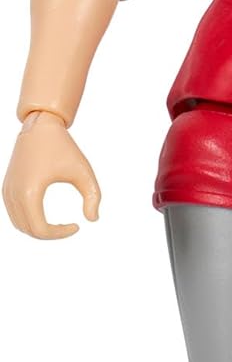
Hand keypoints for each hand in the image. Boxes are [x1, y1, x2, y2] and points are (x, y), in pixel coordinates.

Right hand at [2, 110, 100, 237]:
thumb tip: (93, 220)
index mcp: (30, 192)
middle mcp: (14, 193)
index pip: (40, 230)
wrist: (40, 127)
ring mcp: (7, 190)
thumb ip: (93, 197)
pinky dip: (29, 221)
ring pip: (19, 225)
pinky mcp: (6, 187)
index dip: (60, 234)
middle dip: (51, 234)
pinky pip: (14, 214)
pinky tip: (46, 216)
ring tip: (59, 225)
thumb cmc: (64, 148)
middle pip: (28, 231)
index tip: (77, 226)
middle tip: (70, 227)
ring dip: (39, 230)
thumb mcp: (84, 172)